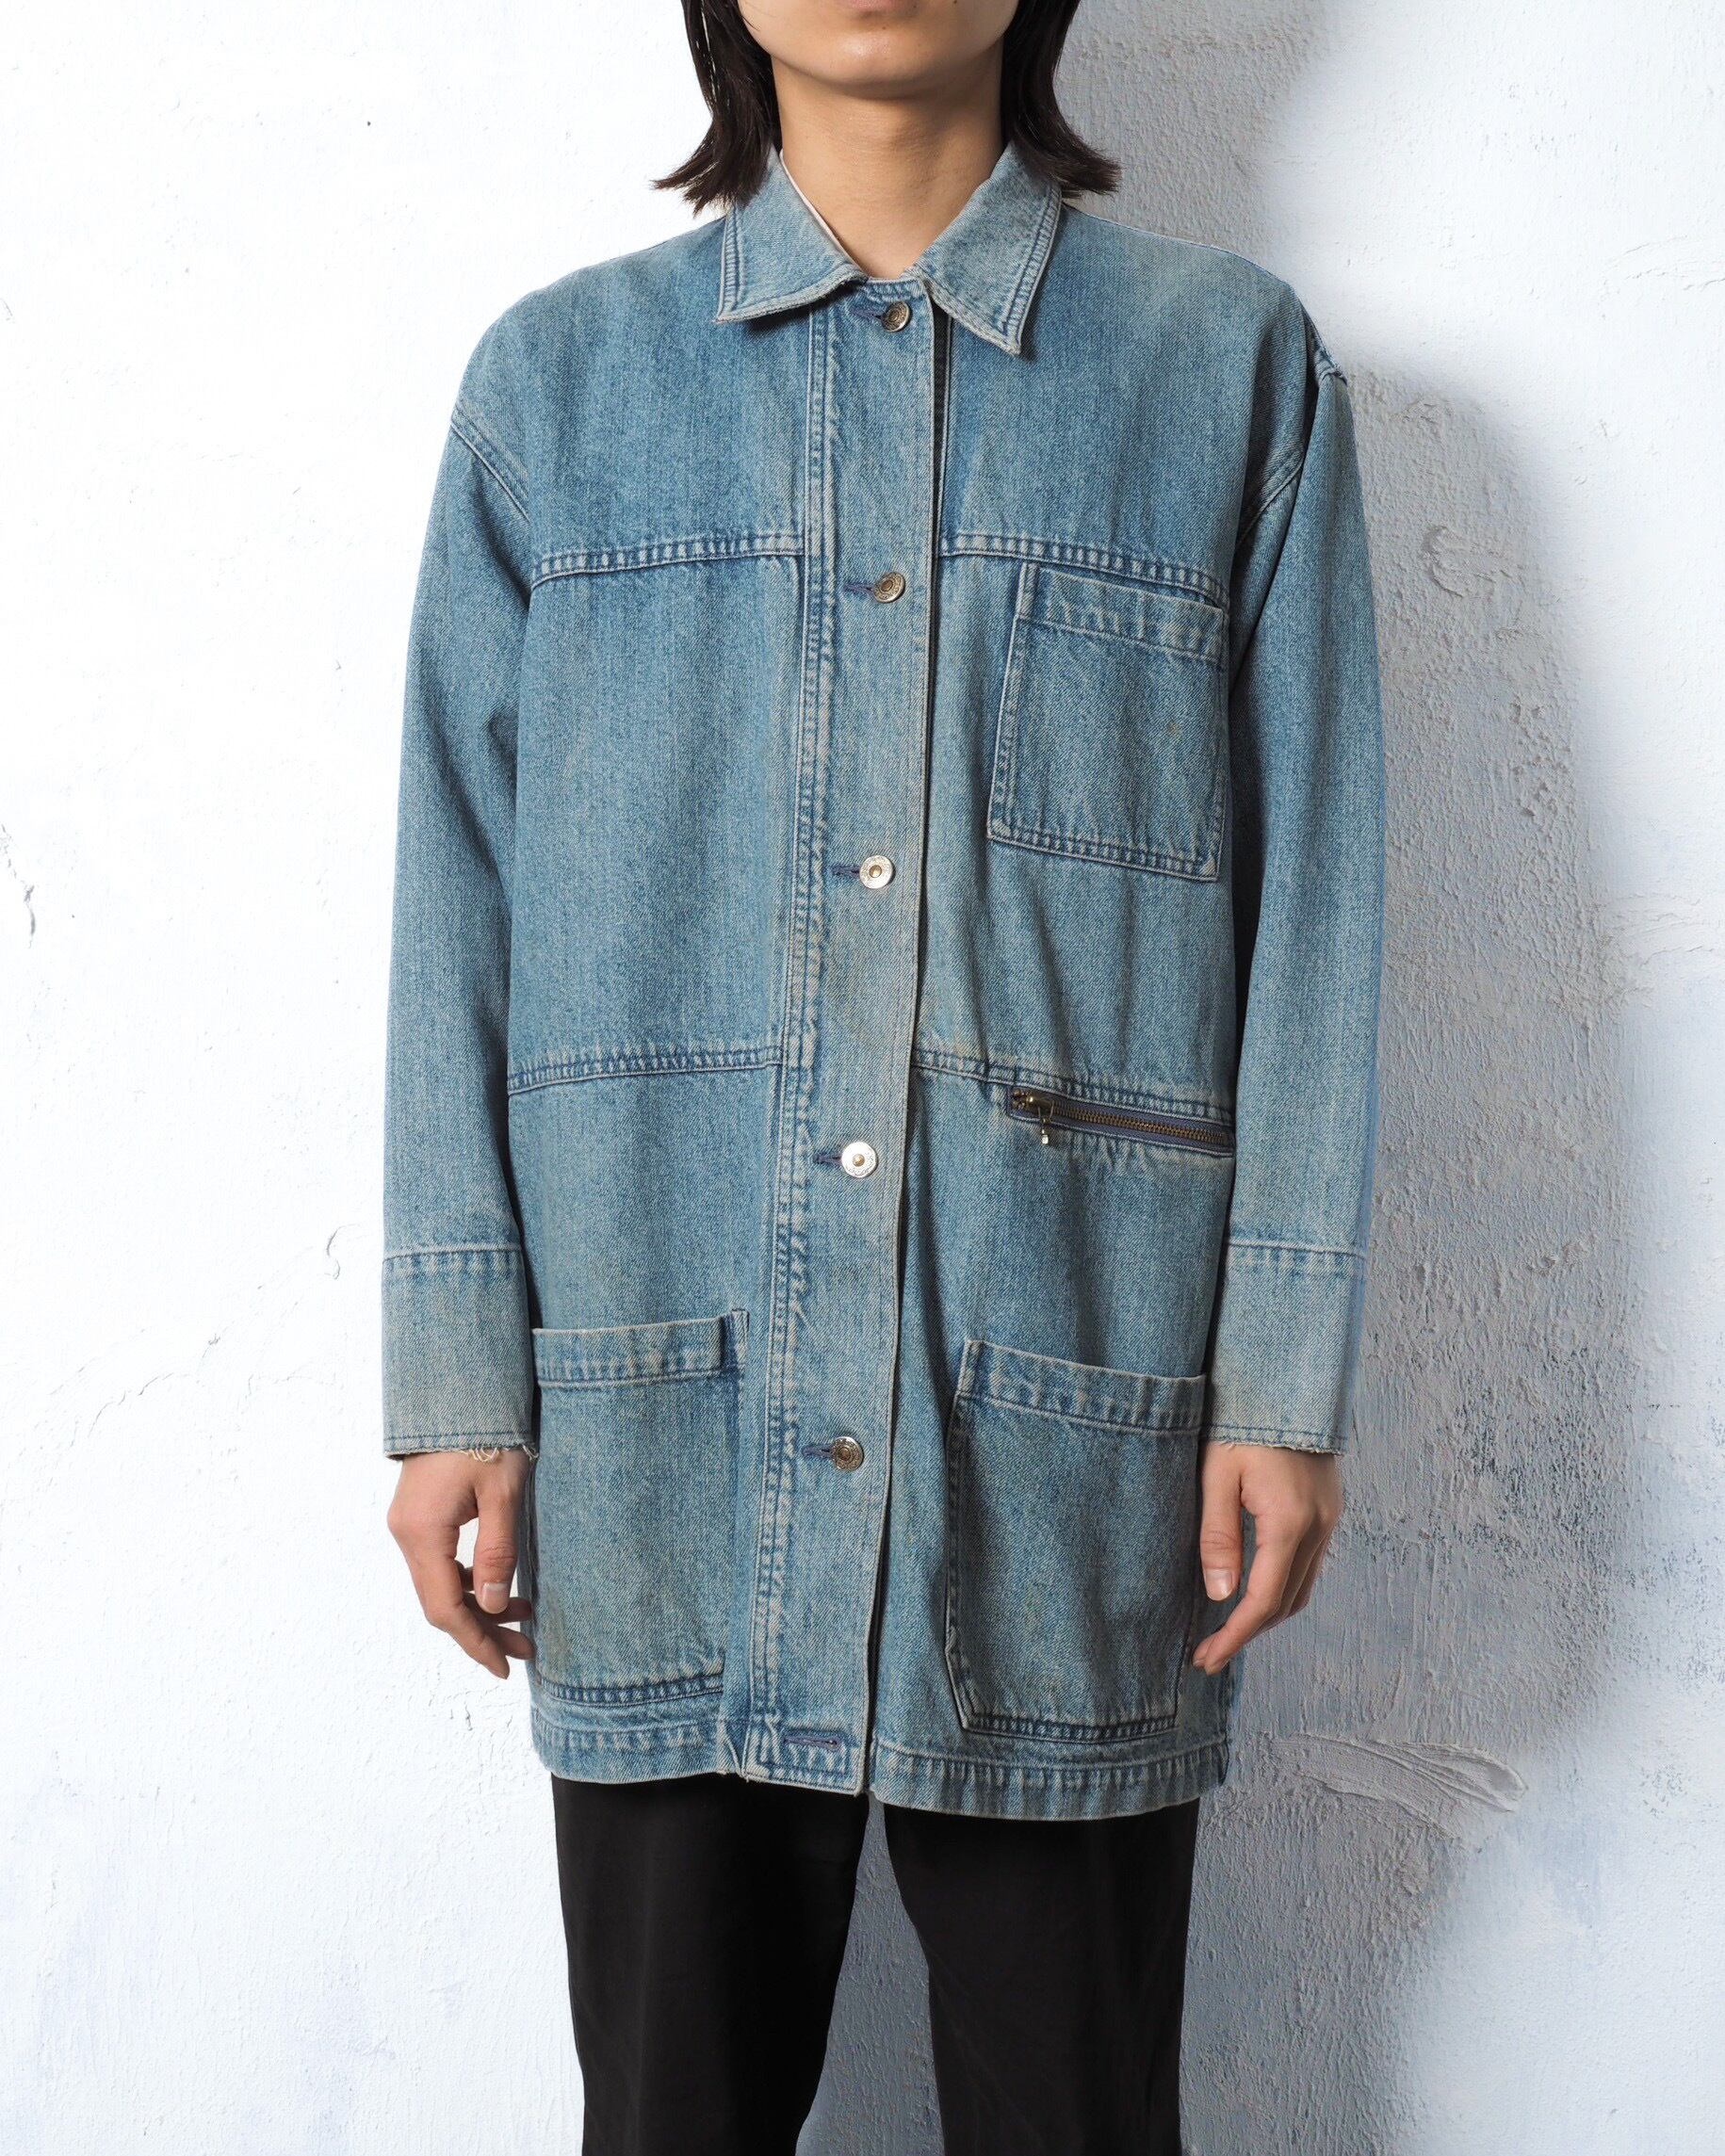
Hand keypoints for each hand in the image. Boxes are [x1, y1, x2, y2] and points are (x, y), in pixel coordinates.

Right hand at [387, 1450, 535, 1678]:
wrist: (460, 1392)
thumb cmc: (486, 1436)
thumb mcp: (502, 1495)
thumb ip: (496, 1553)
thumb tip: (490, 1606)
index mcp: (422, 1533)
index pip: (444, 1608)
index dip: (474, 1642)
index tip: (504, 1667)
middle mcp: (407, 1535)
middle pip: (441, 1602)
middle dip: (483, 1630)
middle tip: (527, 1649)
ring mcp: (410, 1525)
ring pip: (442, 1584)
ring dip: (480, 1606)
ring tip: (526, 1618)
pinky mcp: (421, 1515)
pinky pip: (442, 1563)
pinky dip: (470, 1581)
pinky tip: (501, 1587)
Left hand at [1191, 1440, 1341, 1674]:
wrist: (1288, 1383)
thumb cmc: (1243, 1423)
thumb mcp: (1216, 1475)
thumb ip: (1217, 1536)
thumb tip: (1221, 1596)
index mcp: (1290, 1522)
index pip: (1262, 1600)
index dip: (1234, 1636)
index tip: (1206, 1659)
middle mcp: (1319, 1528)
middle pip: (1286, 1602)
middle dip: (1248, 1633)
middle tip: (1209, 1653)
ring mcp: (1330, 1520)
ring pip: (1301, 1588)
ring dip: (1267, 1614)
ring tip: (1228, 1630)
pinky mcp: (1329, 1511)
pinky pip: (1308, 1565)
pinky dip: (1281, 1588)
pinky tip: (1253, 1590)